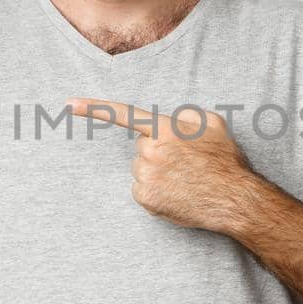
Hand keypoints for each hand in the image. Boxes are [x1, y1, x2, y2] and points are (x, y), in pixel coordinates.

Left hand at [65, 97, 259, 232]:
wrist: (233, 198)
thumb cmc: (224, 159)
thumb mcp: (211, 122)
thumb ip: (185, 116)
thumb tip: (174, 123)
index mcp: (162, 129)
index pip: (123, 115)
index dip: (93, 108)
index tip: (68, 104)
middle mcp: (149, 152)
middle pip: (142, 148)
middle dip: (158, 152)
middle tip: (185, 162)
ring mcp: (145, 177)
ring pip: (142, 169)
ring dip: (158, 172)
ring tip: (185, 178)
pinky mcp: (145, 199)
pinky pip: (143, 189)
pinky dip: (157, 191)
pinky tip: (178, 192)